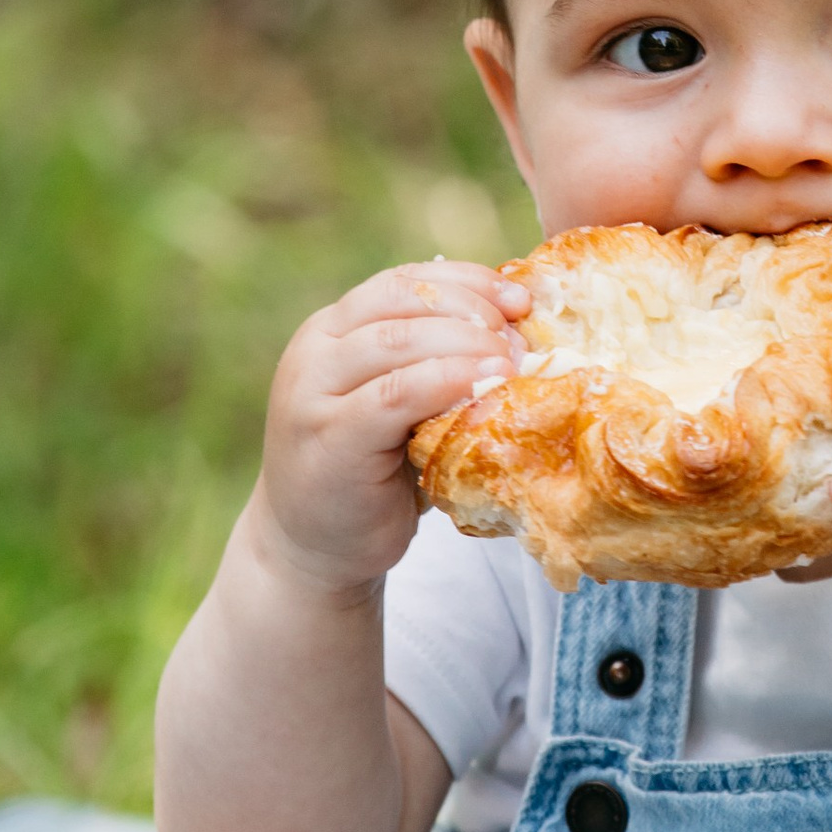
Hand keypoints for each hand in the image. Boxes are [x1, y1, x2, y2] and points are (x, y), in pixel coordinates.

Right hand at [250, 257, 527, 602]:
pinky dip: (445, 383)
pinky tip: (484, 389)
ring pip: (396, 342)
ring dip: (465, 345)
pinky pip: (393, 396)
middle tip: (520, 341)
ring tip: (511, 365)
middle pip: (400, 302)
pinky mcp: (328, 439)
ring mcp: (311, 394)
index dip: (466, 282)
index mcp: (331, 330)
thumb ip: (433, 361)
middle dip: (471, 312)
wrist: (314, 549)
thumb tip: (518, 326)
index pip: (403, 282)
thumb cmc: (375, 473)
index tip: (519, 298)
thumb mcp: (402, 404)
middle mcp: (314, 351)